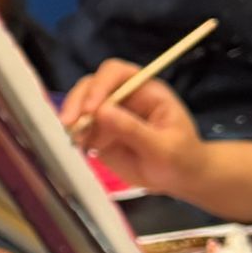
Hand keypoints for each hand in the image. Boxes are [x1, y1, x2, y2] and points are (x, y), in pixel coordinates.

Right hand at [60, 61, 206, 194]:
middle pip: (91, 85)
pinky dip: (76, 136)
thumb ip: (133, 129)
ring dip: (73, 120)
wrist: (180, 178)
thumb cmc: (181, 157)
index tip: (91, 109)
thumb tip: (101, 112)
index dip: (100, 85)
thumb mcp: (163, 146)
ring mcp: (109, 114)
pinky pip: (80, 128)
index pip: (117, 73)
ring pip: (80, 105)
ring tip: (77, 140)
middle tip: (70, 124)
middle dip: (77, 101)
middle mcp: (124, 97)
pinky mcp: (99, 132)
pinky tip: (81, 147)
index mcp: (146, 90)